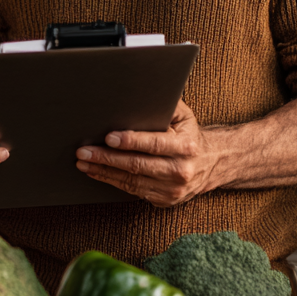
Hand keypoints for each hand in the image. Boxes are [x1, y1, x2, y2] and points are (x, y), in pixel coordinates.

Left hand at [74, 100, 221, 206]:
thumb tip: (140, 95)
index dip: (130, 141)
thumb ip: (164, 105)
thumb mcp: (184, 116)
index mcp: (186, 146)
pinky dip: (113, 181)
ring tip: (84, 163)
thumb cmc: (189, 134)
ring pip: (132, 181)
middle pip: (137, 165)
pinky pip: (133, 191)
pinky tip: (98, 173)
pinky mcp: (164, 200)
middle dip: (107, 158)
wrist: (212, 163)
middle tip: (84, 152)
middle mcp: (180, 170)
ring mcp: (172, 189)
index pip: (154, 144)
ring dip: (104, 172)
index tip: (109, 137)